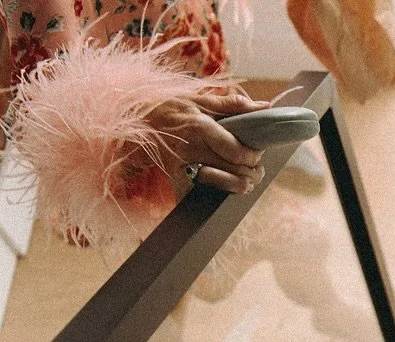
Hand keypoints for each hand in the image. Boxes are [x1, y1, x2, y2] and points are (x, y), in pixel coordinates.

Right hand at [144, 92, 268, 193]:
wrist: (131, 119)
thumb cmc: (167, 107)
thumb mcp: (197, 99)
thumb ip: (232, 104)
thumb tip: (263, 106)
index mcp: (200, 126)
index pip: (236, 151)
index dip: (253, 156)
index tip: (258, 152)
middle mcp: (192, 147)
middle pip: (233, 169)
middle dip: (253, 172)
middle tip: (258, 169)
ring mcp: (182, 163)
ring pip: (221, 182)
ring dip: (241, 184)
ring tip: (249, 180)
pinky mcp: (175, 174)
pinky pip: (202, 187)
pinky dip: (220, 188)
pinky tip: (229, 185)